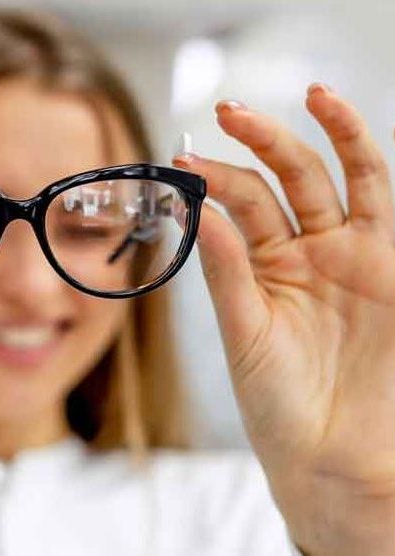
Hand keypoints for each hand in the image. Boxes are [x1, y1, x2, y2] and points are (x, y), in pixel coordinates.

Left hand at [171, 83, 394, 555]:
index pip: (239, 205)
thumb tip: (202, 214)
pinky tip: (339, 127)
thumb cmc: (277, 405)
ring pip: (336, 181)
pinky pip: (379, 204)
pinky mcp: (390, 268)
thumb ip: (228, 275)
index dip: (214, 180)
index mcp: (261, 268)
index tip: (183, 162)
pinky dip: (364, 162)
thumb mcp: (244, 335)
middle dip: (259, 142)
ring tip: (306, 98)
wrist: (332, 456)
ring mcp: (349, 257)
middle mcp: (305, 254)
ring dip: (321, 137)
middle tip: (227, 113)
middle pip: (284, 180)